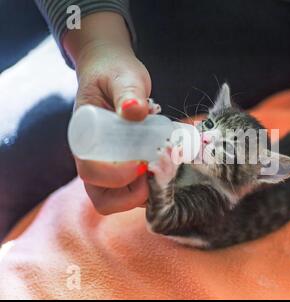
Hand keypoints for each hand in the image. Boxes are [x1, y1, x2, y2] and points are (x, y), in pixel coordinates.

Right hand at [64, 12, 151, 213]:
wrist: (113, 73)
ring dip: (145, 193)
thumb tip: (135, 110)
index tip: (143, 162)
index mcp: (84, 138)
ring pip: (120, 200)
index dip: (117, 176)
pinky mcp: (124, 169)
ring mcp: (107, 167)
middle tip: (156, 173)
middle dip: (132, 195)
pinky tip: (165, 164)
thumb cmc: (114, 73)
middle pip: (103, 198)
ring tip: (164, 167)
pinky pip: (135, 191)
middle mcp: (92, 159)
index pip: (91, 172)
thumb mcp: (123, 76)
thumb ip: (128, 91)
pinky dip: (152, 186)